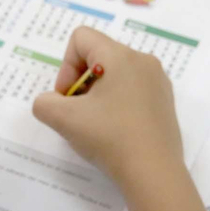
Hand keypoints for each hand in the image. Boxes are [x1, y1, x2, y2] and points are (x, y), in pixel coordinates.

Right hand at [32, 27, 185, 194]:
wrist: (154, 172)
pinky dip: (117, 104)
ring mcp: (158, 81)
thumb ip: (44, 103)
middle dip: (81, 82)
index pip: (81, 38)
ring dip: (97, 94)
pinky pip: (133, 89)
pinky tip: (116, 130)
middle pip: (98, 56)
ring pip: (115, 74)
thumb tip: (52, 103)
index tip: (68, 98)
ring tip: (96, 124)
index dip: (66, 66)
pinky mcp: (164, 101)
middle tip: (78, 114)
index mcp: (120, 55)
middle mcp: (143, 61)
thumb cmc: (110, 138)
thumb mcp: (63, 120)